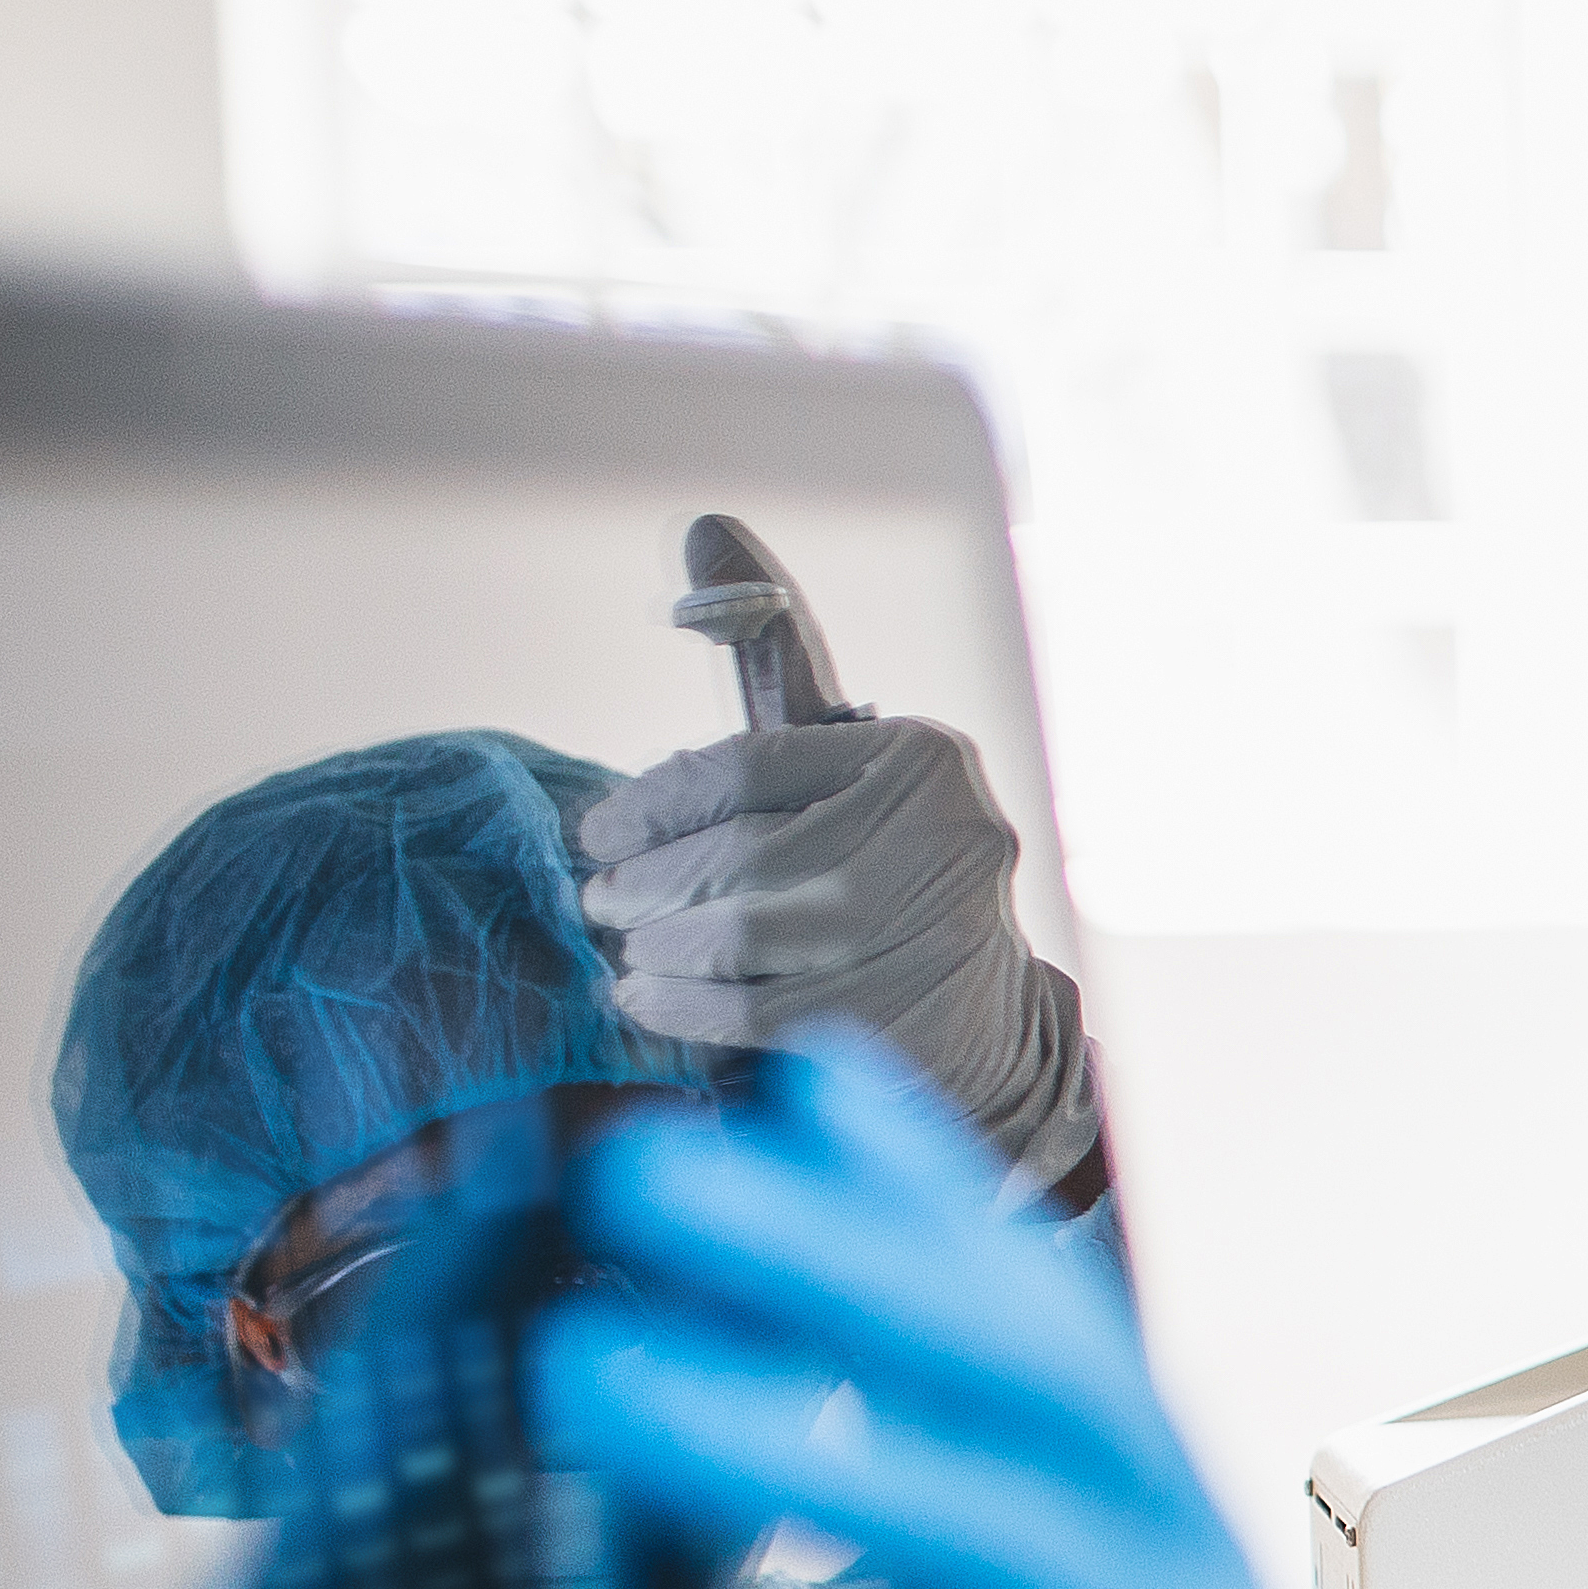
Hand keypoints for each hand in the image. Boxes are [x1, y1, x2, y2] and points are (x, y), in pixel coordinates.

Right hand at [535, 1043, 1568, 1588]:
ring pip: (1071, 1383)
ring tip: (739, 1115)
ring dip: (909, 1244)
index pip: (1033, 1570)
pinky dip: (964, 1278)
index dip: (828, 1469)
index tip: (623, 1402)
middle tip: (639, 1199)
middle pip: (1062, 1423)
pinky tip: (868, 1166)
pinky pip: (1063, 1420)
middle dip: (854, 1296)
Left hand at [581, 715, 1103, 1196]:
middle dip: (644, 883)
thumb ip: (781, 692)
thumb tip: (699, 569)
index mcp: (917, 759)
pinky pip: (752, 1011)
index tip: (600, 835)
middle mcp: (930, 838)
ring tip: (634, 949)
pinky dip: (682, 1007)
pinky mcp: (896, 1019)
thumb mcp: (856, 777)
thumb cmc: (891, 876)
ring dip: (658, 946)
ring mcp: (916, 933)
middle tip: (603, 901)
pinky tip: (652, 998)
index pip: (744, 768)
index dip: (651, 804)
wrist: (987, 1011)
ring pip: (736, 934)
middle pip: (736, 855)